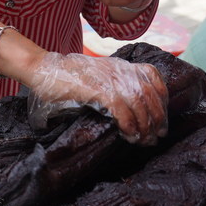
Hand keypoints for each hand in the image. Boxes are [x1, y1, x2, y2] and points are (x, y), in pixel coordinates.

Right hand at [28, 52, 168, 144]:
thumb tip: (128, 106)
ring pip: (140, 105)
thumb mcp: (96, 73)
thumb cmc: (65, 75)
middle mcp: (119, 70)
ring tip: (143, 140)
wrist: (44, 69)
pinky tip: (128, 136)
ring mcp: (110, 80)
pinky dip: (129, 126)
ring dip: (145, 126)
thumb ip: (112, 82)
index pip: (153, 77)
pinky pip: (123, 112)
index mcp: (120, 65)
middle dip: (157, 118)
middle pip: (150, 94)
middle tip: (156, 136)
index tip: (160, 117)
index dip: (161, 99)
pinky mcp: (100, 91)